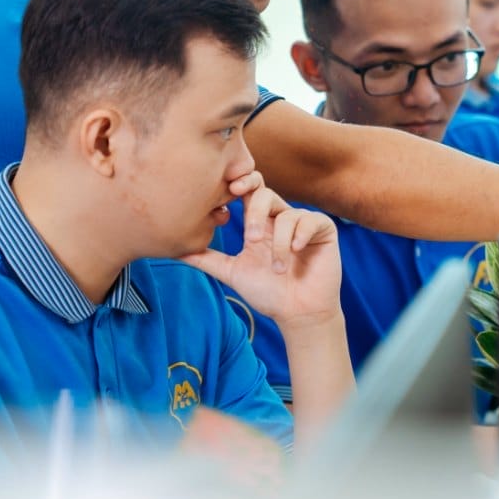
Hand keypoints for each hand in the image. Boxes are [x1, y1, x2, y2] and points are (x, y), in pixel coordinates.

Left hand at [178, 175, 341, 330]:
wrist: (298, 314)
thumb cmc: (268, 293)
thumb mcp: (233, 273)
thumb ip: (207, 259)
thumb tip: (175, 250)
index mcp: (260, 223)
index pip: (248, 191)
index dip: (239, 184)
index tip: (228, 191)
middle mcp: (280, 218)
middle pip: (264, 193)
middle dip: (255, 213)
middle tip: (251, 239)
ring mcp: (302, 223)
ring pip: (286, 212)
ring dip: (279, 243)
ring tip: (277, 268)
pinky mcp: (323, 231)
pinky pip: (310, 220)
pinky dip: (300, 236)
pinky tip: (296, 252)